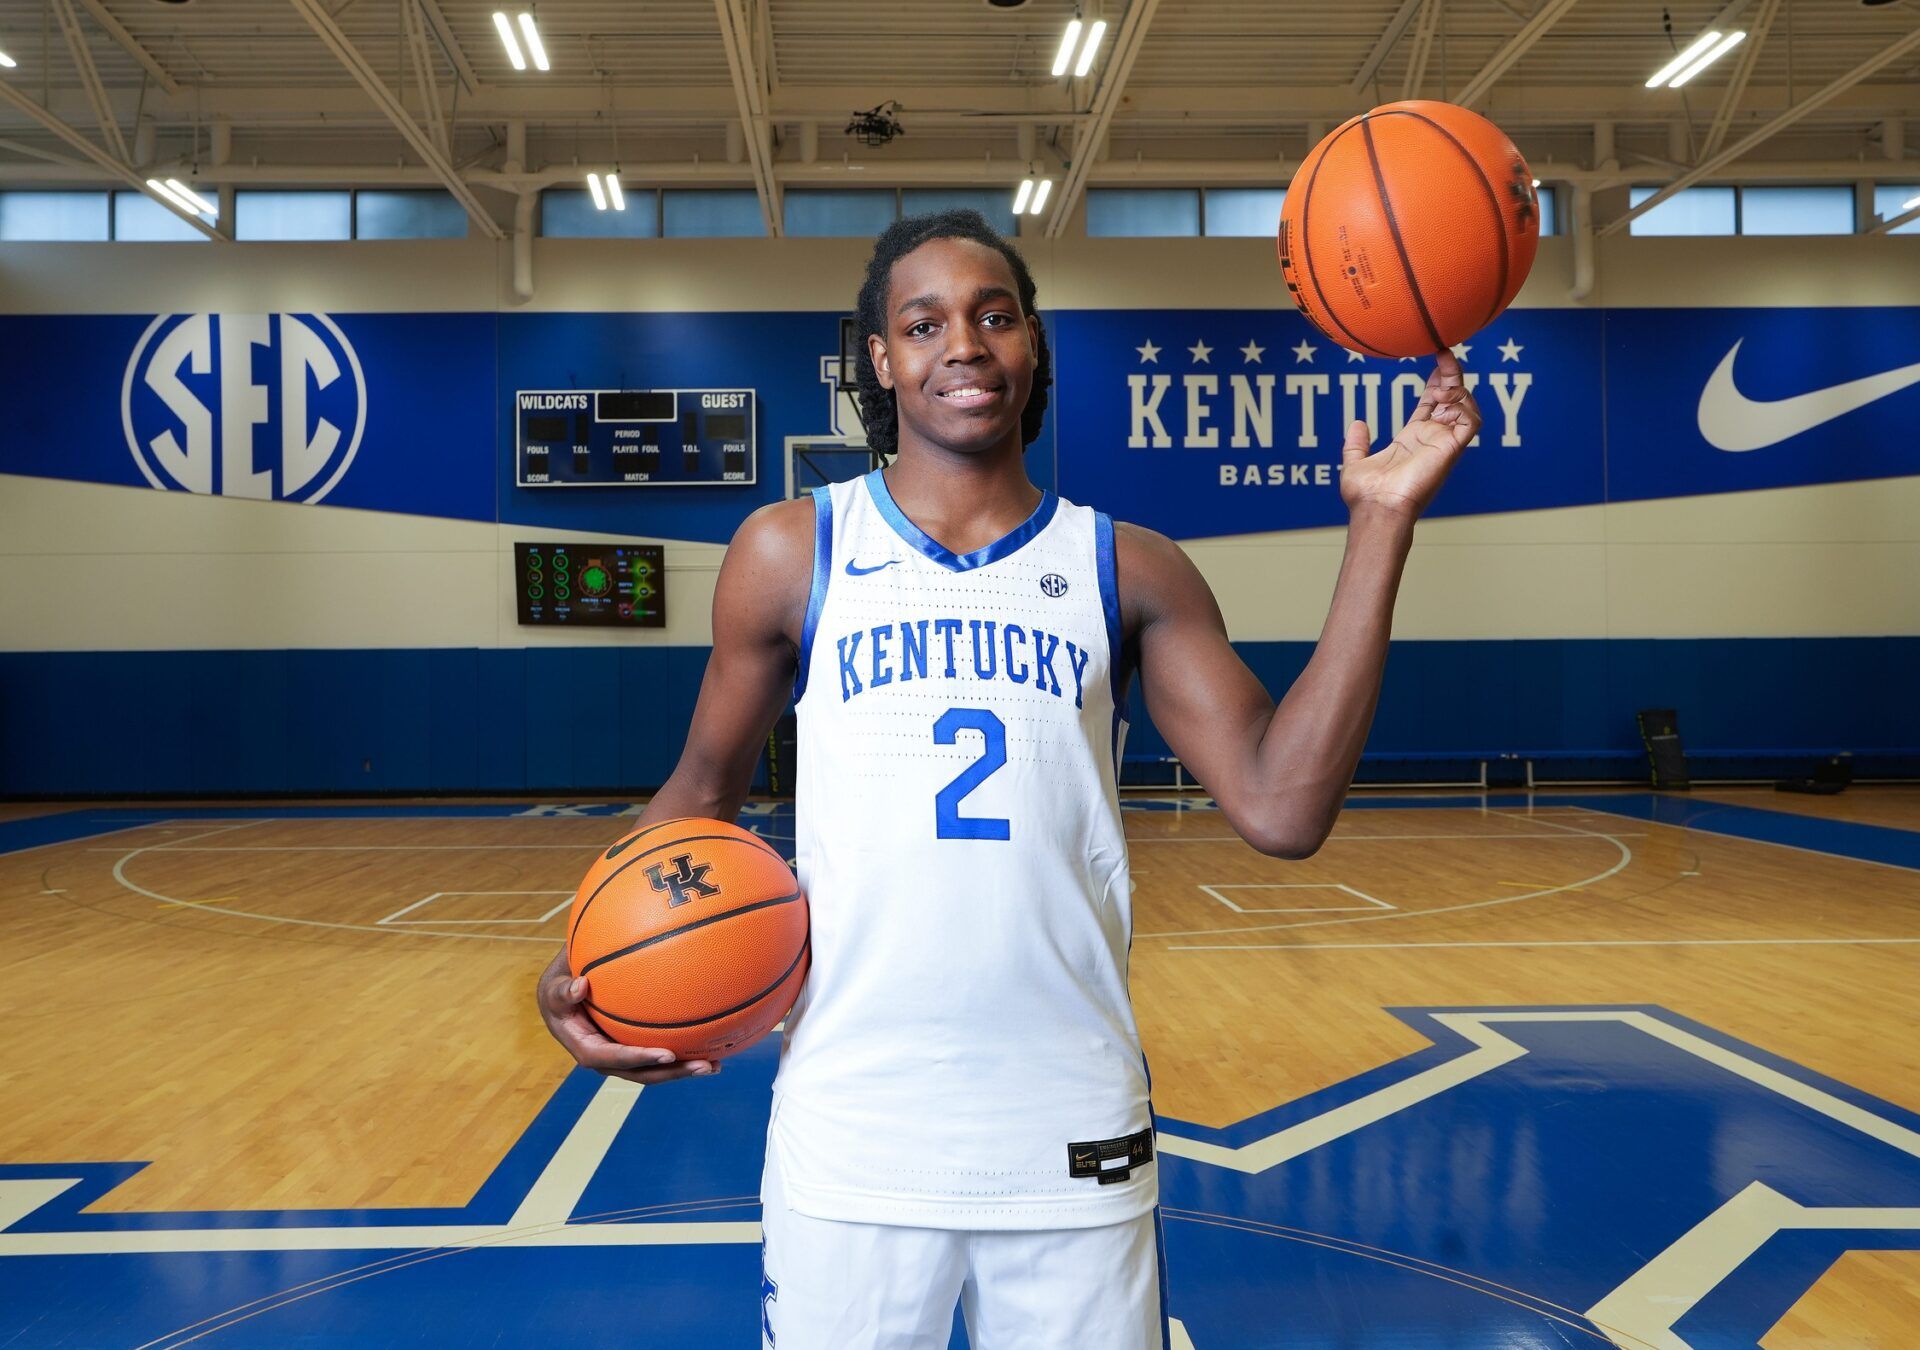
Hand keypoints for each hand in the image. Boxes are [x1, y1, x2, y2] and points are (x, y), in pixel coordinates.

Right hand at [536, 948, 716, 1083]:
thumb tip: (581, 986)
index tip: (667, 1054)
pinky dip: (683, 1051)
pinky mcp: (634, 1048)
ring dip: (684, 1069)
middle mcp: (608, 1059)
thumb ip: (563, 990)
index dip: (640, 1059)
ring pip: (655, 1069)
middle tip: (704, 1066)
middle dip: (674, 1073)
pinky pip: (659, 1053)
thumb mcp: (554, 988)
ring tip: (715, 1064)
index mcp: (587, 1049)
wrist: (565, 995)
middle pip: (643, 1073)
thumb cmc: (560, 989)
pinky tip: (708, 1044)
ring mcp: (623, 1056)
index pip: (614, 1059)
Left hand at [1339, 348, 1480, 521]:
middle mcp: (1432, 439)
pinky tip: (1445, 401)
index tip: (1437, 358)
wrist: (1376, 509)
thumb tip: (1358, 423)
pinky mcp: (1452, 449)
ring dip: (1456, 390)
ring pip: (1467, 407)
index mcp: (1412, 438)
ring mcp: (1444, 443)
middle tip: (1445, 351)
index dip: (1435, 381)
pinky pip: (1472, 422)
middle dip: (1452, 374)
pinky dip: (1464, 406)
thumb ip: (1356, 443)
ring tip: (1438, 387)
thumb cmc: (1366, 495)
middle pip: (1452, 398)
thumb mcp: (1356, 462)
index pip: (1430, 403)